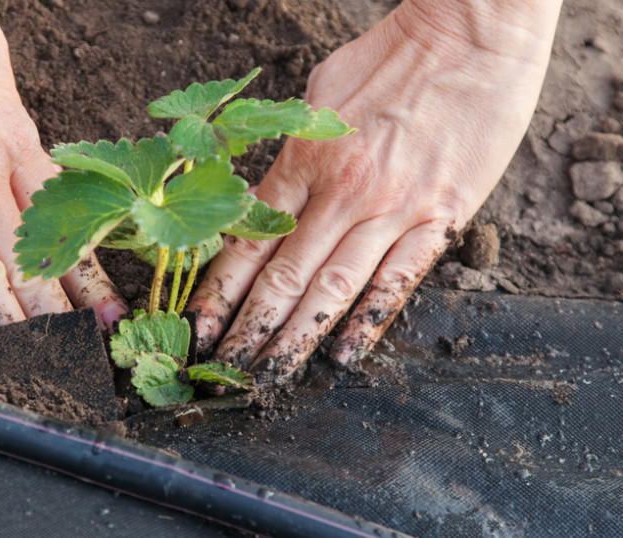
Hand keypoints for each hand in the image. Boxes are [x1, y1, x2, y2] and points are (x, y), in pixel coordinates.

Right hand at [0, 0, 125, 359]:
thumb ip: (15, 120)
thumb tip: (30, 149)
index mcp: (15, 138)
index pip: (66, 221)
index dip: (91, 272)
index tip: (111, 308)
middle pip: (32, 255)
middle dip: (63, 311)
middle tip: (89, 350)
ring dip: (15, 321)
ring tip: (41, 363)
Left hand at [190, 0, 561, 384]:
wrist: (469, 36)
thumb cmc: (387, 58)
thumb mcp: (316, 96)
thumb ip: (291, 154)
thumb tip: (263, 198)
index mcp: (303, 159)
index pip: (249, 240)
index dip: (219, 290)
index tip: (199, 327)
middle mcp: (340, 191)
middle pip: (283, 276)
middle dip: (249, 329)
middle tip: (224, 370)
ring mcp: (390, 208)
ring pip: (333, 287)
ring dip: (297, 337)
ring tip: (269, 376)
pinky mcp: (439, 216)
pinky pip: (398, 280)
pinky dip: (369, 320)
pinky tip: (344, 354)